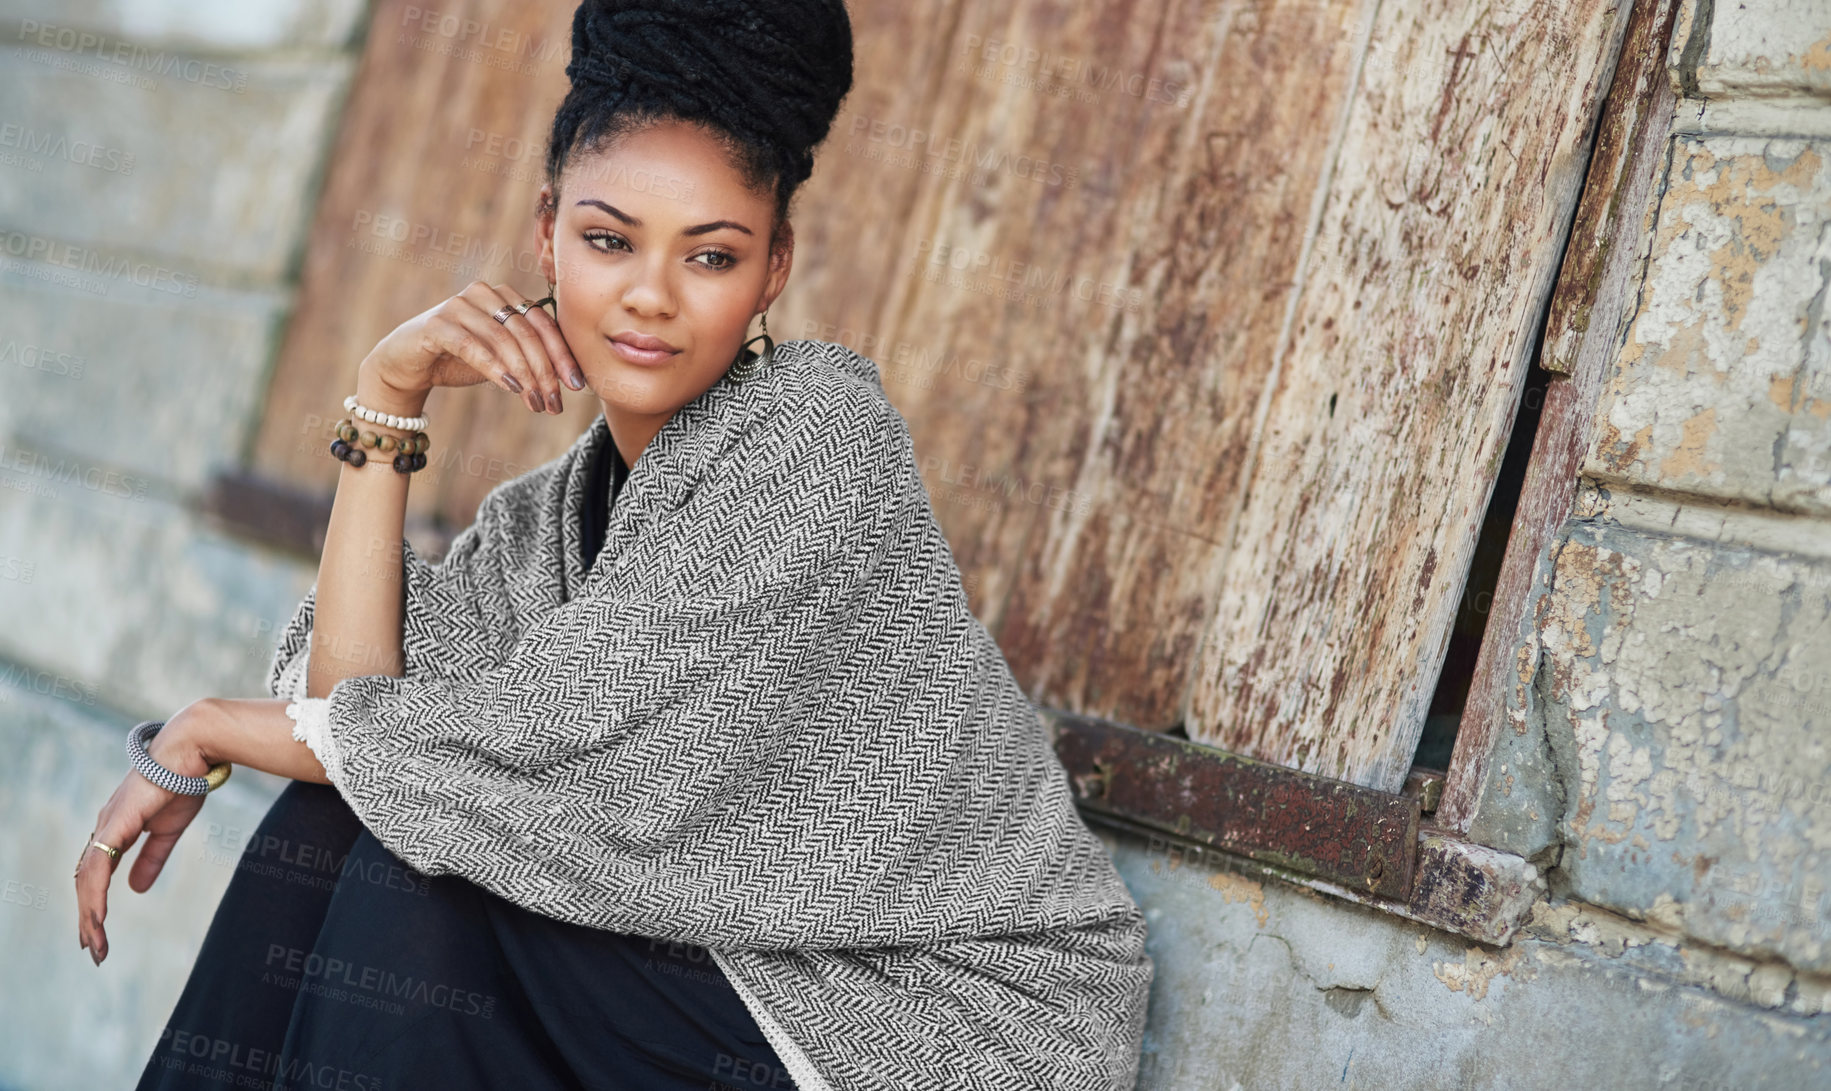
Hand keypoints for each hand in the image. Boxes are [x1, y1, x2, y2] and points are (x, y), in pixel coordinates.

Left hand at [74, 702, 213, 965]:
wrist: (192, 751)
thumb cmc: (183, 781)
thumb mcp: (168, 830)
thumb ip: (152, 858)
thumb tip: (135, 889)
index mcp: (117, 828)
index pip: (97, 873)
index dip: (95, 904)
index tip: (99, 933)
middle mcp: (105, 828)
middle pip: (86, 882)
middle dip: (88, 918)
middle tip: (94, 950)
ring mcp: (107, 825)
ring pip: (86, 880)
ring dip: (89, 915)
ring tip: (96, 943)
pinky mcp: (115, 825)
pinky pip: (98, 868)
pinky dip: (95, 896)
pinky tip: (97, 918)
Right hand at [361, 280, 585, 415]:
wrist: (407, 365)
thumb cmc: (460, 360)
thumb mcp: (502, 358)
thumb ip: (530, 358)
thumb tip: (571, 380)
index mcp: (505, 297)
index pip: (543, 323)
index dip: (562, 354)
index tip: (577, 386)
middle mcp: (484, 294)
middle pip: (526, 332)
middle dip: (545, 371)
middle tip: (554, 403)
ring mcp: (458, 306)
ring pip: (503, 339)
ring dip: (524, 375)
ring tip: (535, 403)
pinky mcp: (436, 324)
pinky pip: (472, 346)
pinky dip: (495, 368)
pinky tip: (512, 388)